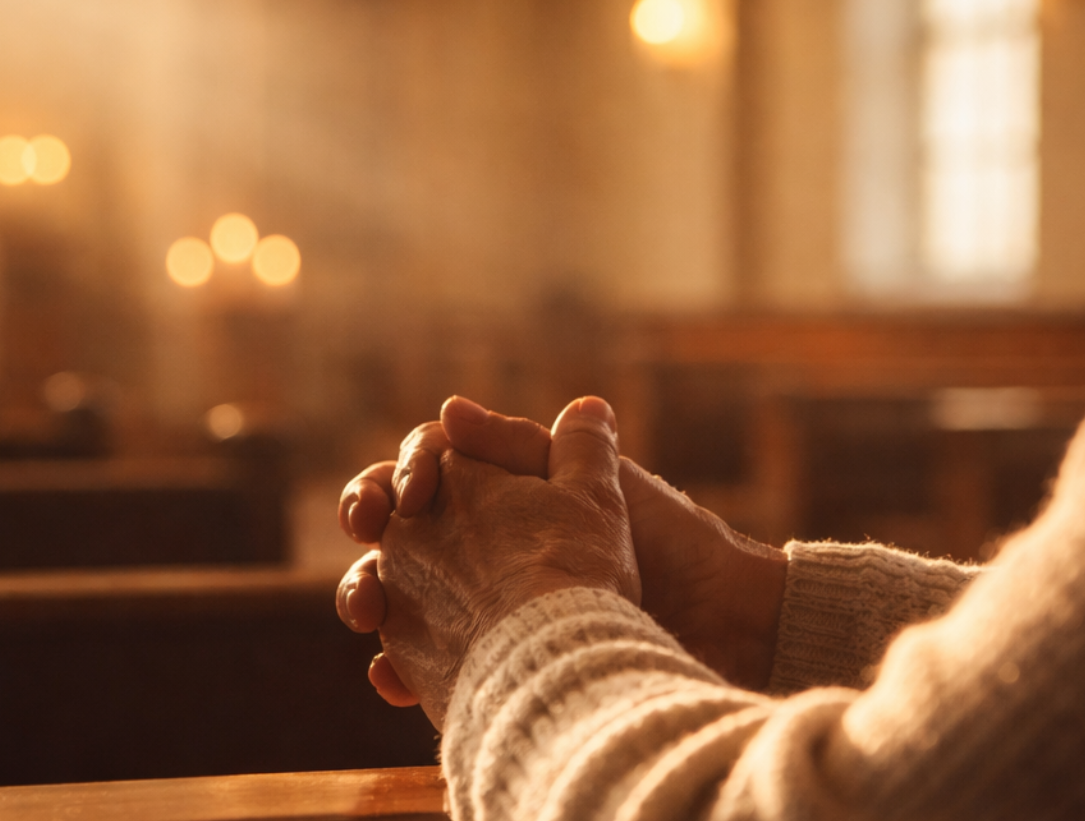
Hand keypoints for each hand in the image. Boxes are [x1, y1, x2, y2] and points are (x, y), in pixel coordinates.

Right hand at [338, 395, 786, 697]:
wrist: (716, 623)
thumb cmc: (664, 541)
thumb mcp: (596, 483)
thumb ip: (527, 447)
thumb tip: (448, 410)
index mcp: (504, 491)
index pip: (425, 469)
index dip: (400, 473)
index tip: (405, 492)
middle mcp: (482, 543)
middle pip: (397, 527)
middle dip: (369, 523)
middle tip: (368, 531)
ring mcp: (479, 604)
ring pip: (397, 593)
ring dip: (370, 594)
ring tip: (372, 610)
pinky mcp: (485, 662)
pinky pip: (424, 662)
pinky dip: (400, 666)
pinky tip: (394, 674)